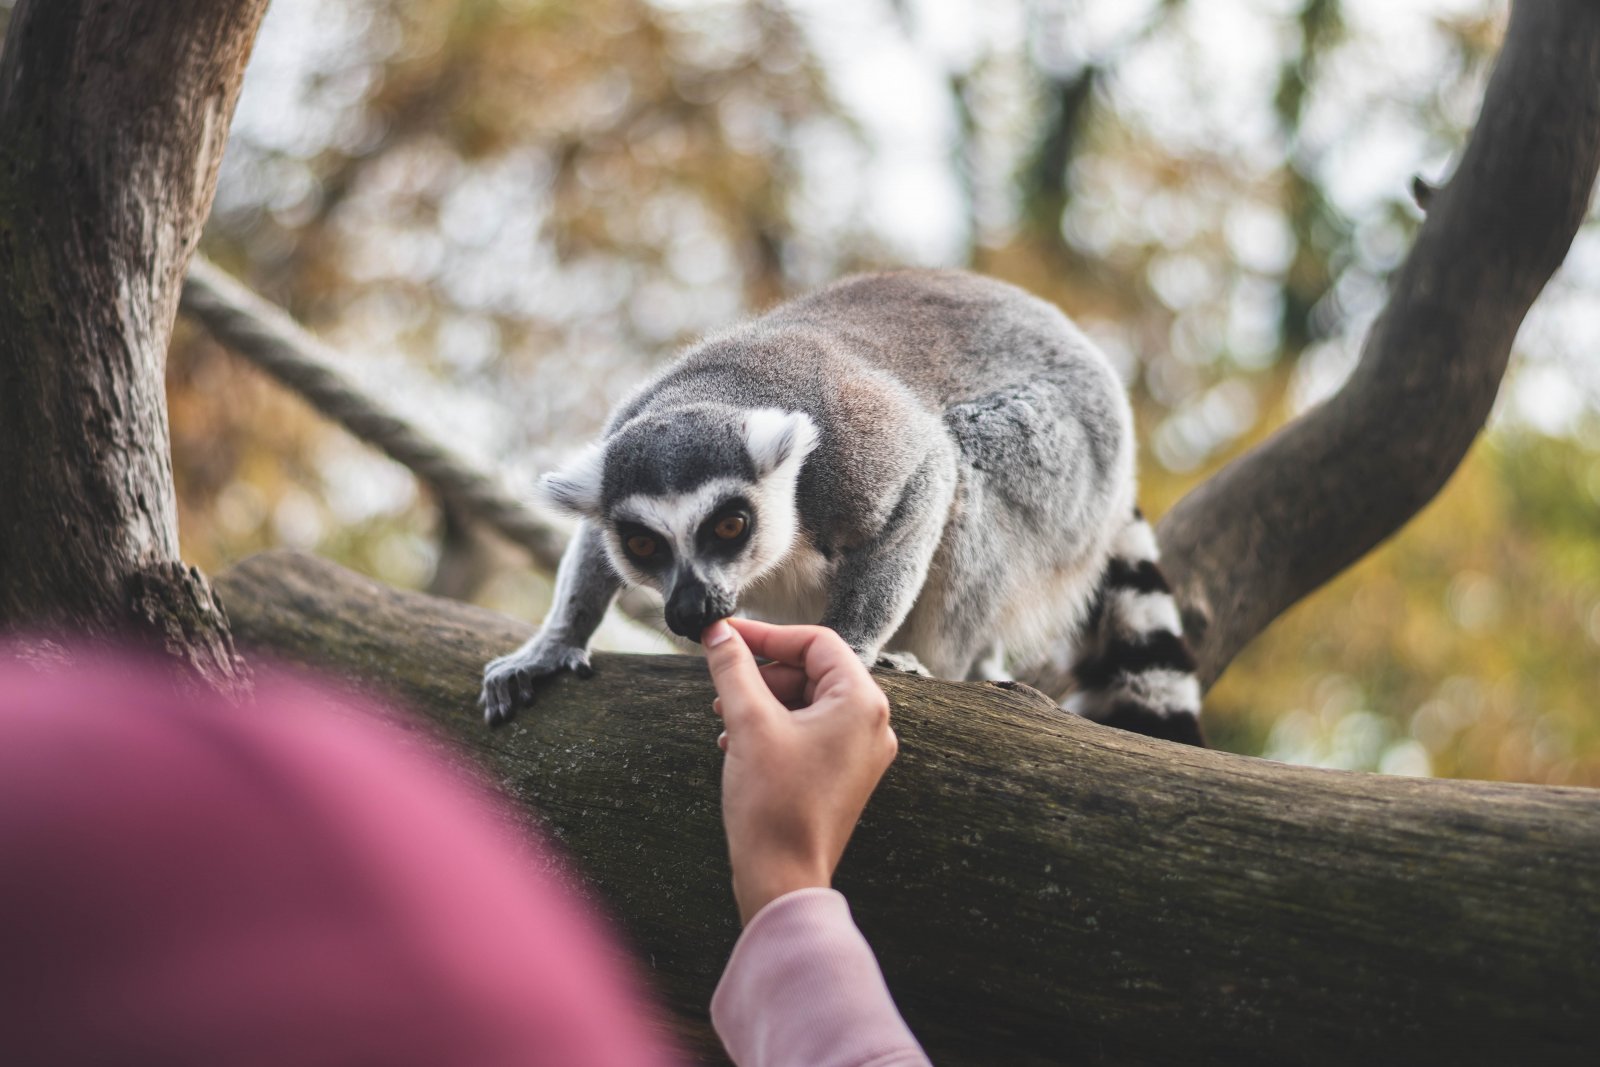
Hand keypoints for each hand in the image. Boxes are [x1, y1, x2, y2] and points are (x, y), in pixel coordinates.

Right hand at [480, 634, 592, 725]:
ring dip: (489, 698)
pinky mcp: (508, 664)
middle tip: (504, 718)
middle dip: (498, 697)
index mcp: (536, 661)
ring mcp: (512, 662)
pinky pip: (490, 674)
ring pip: (491, 677)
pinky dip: (487, 689)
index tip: (529, 702)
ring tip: (491, 720)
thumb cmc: (570, 650)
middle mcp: (520, 661)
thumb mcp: (578, 656)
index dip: (522, 686)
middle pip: (499, 676)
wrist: (561, 635)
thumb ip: (580, 663)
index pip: (523, 671)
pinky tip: (484, 705)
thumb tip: (584, 672)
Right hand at [702, 617, 897, 924]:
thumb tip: (719, 633)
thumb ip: (733, 668)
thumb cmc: (773, 804)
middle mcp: (872, 724)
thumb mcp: (748, 722)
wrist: (782, 877)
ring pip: (807, 702)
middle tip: (722, 686)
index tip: (726, 636)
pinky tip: (738, 744)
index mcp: (861, 703)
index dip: (766, 635)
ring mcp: (861, 752)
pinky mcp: (845, 774)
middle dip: (762, 675)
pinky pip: (810, 732)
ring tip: (726, 721)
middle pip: (812, 671)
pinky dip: (775, 729)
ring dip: (763, 703)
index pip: (815, 642)